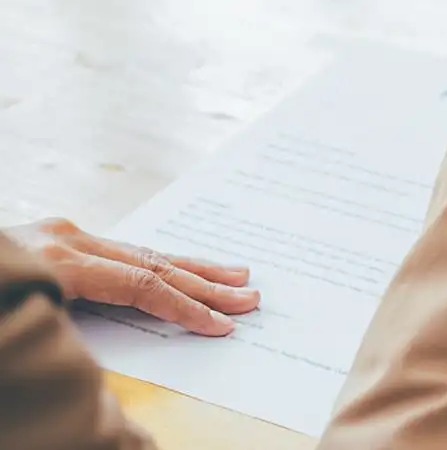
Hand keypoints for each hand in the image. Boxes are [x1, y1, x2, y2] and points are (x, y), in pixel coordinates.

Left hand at [7, 218, 258, 335]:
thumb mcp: (20, 329)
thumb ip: (69, 344)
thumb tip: (113, 383)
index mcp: (58, 263)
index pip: (141, 286)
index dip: (186, 308)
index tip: (223, 325)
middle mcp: (66, 241)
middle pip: (152, 264)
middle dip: (206, 284)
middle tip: (251, 296)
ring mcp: (61, 235)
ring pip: (142, 252)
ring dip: (193, 268)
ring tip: (238, 274)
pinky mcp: (56, 238)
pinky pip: (121, 250)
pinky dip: (159, 261)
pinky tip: (181, 264)